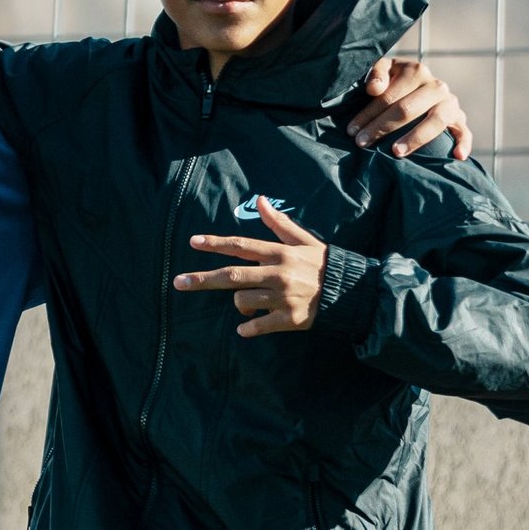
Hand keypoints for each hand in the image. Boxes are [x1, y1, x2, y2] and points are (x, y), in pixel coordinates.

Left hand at [174, 197, 329, 337]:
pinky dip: (247, 329)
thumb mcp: (304, 240)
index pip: (241, 247)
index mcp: (280, 253)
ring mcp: (282, 298)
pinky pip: (257, 326)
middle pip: (232, 276)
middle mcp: (278, 274)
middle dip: (202, 279)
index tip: (193, 242)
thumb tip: (260, 200)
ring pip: (242, 301)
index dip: (215, 244)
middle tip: (178, 283)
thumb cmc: (323, 265)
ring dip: (239, 305)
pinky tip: (245, 329)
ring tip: (249, 306)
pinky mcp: (288, 320)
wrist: (350, 293)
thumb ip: (279, 223)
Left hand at [348, 55, 470, 160]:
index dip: (368, 114)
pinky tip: (457, 156)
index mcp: (417, 71)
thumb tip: (374, 89)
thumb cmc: (394, 80)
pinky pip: (465, 133)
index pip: (389, 96)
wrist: (419, 86)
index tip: (352, 130)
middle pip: (408, 109)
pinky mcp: (460, 120)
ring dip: (415, 138)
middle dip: (382, 128)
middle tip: (362, 143)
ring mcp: (451, 104)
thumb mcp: (384, 69)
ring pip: (435, 121)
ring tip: (395, 152)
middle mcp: (437, 86)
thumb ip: (376, 73)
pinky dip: (463, 144)